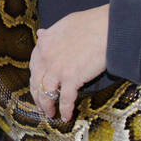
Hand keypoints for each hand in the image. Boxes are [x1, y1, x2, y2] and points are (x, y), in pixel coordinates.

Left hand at [29, 5, 108, 122]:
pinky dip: (65, 110)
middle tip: (42, 106)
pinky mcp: (72, 78)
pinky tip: (66, 116)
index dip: (35, 80)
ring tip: (51, 114)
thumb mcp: (64, 24)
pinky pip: (65, 99)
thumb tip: (42, 34)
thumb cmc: (90, 23)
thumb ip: (51, 33)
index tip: (38, 87)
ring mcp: (57, 69)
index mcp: (44, 44)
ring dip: (47, 106)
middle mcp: (46, 58)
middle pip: (37, 82)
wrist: (107, 27)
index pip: (34, 66)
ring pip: (46, 94)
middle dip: (38, 97)